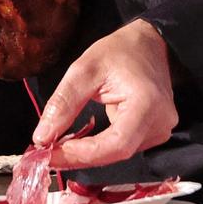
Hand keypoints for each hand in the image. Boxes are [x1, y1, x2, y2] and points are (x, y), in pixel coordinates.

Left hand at [32, 20, 179, 169]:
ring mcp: (160, 130)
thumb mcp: (84, 69)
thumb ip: (63, 103)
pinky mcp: (154, 134)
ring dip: (86, 154)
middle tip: (46, 154)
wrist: (151, 46)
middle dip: (78, 157)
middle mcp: (159, 123)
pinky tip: (78, 142)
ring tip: (58, 146)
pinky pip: (121, 148)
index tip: (53, 151)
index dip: (84, 153)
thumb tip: (42, 137)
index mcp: (147, 104)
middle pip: (116, 154)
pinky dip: (97, 148)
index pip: (117, 144)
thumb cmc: (121, 52)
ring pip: (117, 155)